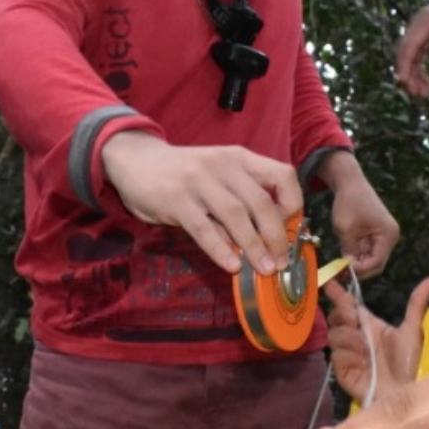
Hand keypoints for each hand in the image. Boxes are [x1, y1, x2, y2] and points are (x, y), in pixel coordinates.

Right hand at [100, 133, 301, 274]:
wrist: (135, 159)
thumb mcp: (217, 175)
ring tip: (264, 269)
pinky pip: (203, 228)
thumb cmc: (183, 172)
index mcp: (239, 158)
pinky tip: (231, 266)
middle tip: (281, 262)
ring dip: (253, 246)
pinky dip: (220, 249)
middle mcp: (223, 166)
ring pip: (235, 216)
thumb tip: (265, 239)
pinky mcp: (176, 199)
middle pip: (261, 202)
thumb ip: (240, 198)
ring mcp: (198, 181)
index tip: (291, 227)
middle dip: (276, 236)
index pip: (282, 175)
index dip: (293, 203)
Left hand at [316, 154, 399, 276]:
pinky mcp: (376, 235)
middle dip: (359, 268)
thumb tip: (348, 268)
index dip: (361, 269)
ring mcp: (384, 236)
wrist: (350, 182)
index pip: (377, 262)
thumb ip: (348, 250)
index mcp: (388, 234)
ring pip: (371, 259)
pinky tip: (344, 255)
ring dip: (357, 262)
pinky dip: (356, 254)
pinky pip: (367, 251)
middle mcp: (390, 237)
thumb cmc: (350, 201)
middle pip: (376, 263)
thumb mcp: (345, 228)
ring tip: (340, 265)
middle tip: (341, 273)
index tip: (344, 271)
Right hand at [324, 277, 428, 406]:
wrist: (402, 391)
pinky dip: (350, 356)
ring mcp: (346, 353)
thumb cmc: (406, 364)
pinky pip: (337, 355)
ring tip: (366, 349)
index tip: (331, 284)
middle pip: (337, 317)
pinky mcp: (341, 369)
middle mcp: (354, 336)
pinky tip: (363, 363)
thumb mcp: (412, 332)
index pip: (350, 306)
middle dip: (344, 314)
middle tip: (356, 321)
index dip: (339, 295)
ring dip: (350, 338)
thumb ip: (416, 305)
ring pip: (335, 334)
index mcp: (369, 326)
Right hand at [395, 0, 428, 97]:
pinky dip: (421, 71)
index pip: (408, 44)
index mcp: (425, 20)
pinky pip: (419, 57)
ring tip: (425, 93)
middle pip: (406, 52)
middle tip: (419, 94)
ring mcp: (423, 33)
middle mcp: (419, 26)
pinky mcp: (428, 39)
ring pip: (412, 57)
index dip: (404, 64)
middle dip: (409, 74)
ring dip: (415, 75)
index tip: (405, 82)